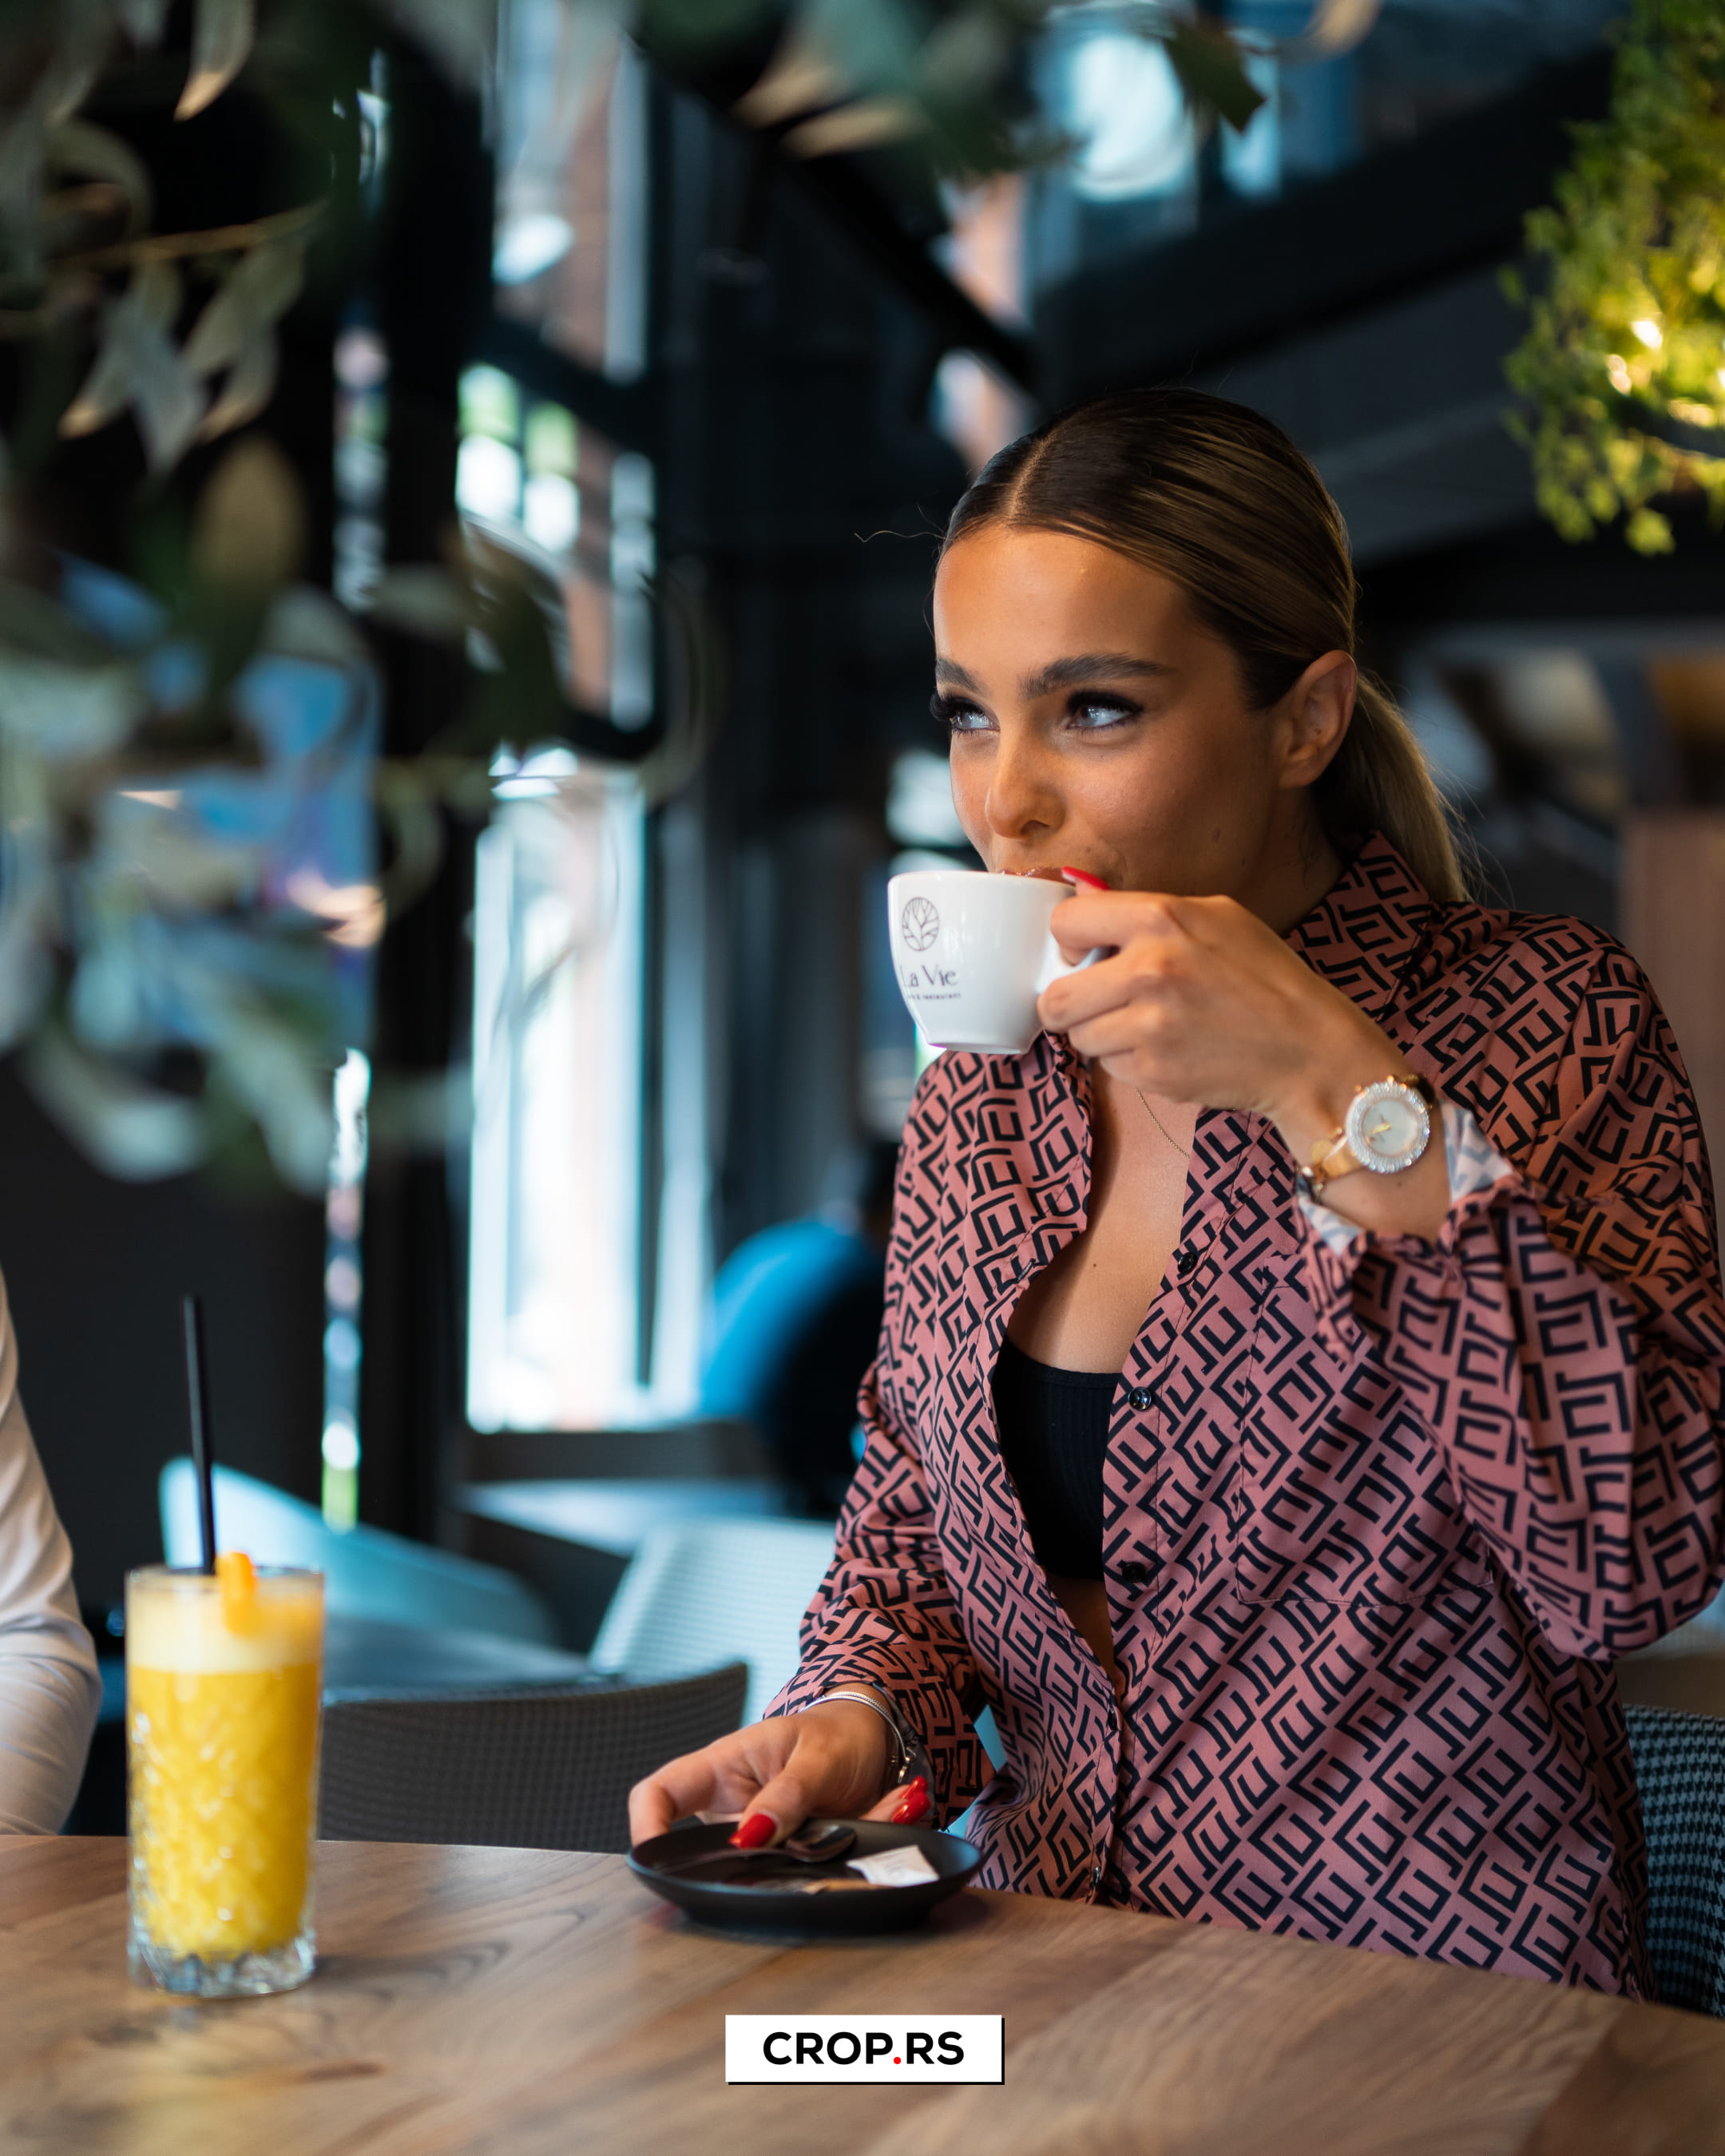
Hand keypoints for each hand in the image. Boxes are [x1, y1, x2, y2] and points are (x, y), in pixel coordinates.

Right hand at [627, 1697, 926, 1848]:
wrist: (878, 1738)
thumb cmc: (838, 1733)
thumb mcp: (817, 1756)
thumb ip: (787, 1796)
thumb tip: (749, 1838)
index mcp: (724, 1767)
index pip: (661, 1793)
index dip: (647, 1826)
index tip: (658, 1860)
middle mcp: (734, 1806)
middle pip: (711, 1850)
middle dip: (759, 1862)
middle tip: (814, 1841)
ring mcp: (762, 1835)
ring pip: (771, 1870)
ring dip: (831, 1848)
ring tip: (877, 1804)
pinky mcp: (792, 1857)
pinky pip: (814, 1873)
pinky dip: (861, 1844)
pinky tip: (889, 1805)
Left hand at [1038, 888, 1449, 1236]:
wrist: (1309, 1049)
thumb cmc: (1266, 979)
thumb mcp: (1217, 916)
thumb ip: (1150, 911)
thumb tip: (1084, 908)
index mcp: (1161, 919)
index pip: (1064, 923)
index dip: (1071, 942)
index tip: (1085, 955)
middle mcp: (1149, 969)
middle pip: (1054, 997)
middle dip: (1070, 1003)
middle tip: (1099, 1004)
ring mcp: (1148, 1026)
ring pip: (1079, 1037)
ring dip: (1102, 1036)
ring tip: (1148, 1027)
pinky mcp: (1153, 1071)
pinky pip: (1109, 1068)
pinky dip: (1129, 1063)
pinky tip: (1168, 1051)